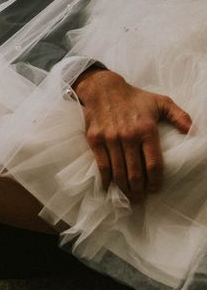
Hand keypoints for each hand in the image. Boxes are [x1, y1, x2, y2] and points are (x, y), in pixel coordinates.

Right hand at [73, 67, 191, 201]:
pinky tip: (109, 188)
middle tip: (140, 199)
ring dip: (123, 188)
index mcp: (147, 129)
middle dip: (138, 190)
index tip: (155, 189)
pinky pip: (102, 165)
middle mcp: (128, 136)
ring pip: (118, 172)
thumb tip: (193, 132)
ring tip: (128, 197)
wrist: (104, 90)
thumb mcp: (161, 102)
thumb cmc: (135, 98)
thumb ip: (179, 116)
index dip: (155, 181)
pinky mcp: (95, 140)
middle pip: (135, 173)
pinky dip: (105, 180)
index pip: (153, 164)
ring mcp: (110, 139)